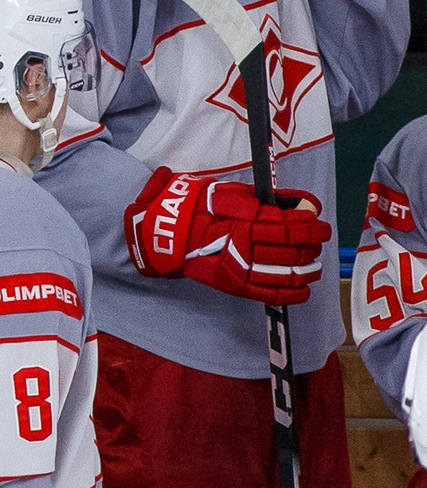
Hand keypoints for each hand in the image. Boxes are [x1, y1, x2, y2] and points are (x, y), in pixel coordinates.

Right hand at [125, 165, 329, 304]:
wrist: (166, 232)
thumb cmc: (201, 207)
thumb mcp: (235, 193)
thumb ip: (271, 200)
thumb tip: (306, 205)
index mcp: (245, 221)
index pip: (291, 227)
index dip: (312, 227)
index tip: (321, 225)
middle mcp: (244, 246)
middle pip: (292, 251)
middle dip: (312, 247)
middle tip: (317, 242)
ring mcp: (238, 268)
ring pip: (285, 274)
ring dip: (306, 270)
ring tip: (313, 265)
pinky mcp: (232, 284)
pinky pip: (268, 293)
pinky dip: (291, 293)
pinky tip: (303, 289)